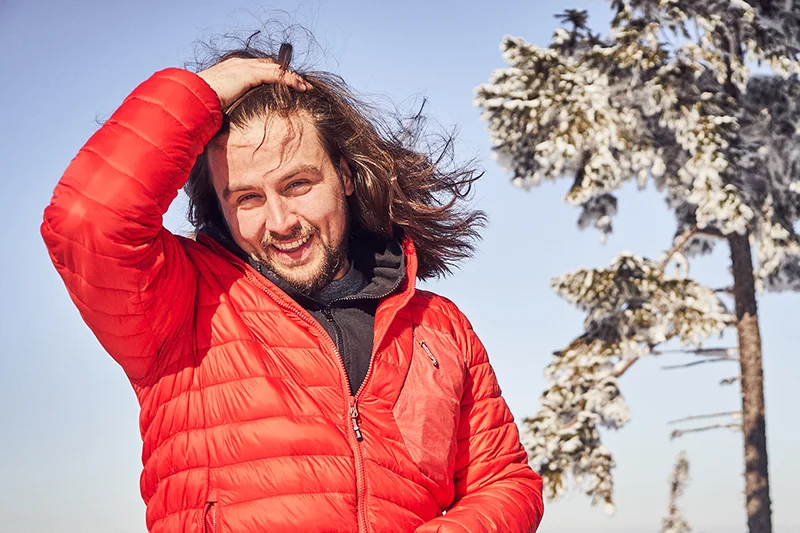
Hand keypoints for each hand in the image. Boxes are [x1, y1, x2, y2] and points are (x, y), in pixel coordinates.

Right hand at [197, 57, 311, 108]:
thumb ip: (228, 108)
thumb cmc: (200, 106)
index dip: (273, 76)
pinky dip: (290, 80)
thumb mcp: (218, 106)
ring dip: (293, 78)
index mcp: (232, 70)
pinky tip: (301, 87)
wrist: (191, 98)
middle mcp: (239, 65)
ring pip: (276, 69)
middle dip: (286, 75)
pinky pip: (276, 74)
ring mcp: (244, 67)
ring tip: (306, 87)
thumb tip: (229, 124)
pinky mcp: (249, 74)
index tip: (285, 86)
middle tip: (301, 85)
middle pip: (270, 66)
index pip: (258, 69)